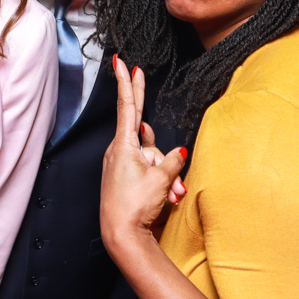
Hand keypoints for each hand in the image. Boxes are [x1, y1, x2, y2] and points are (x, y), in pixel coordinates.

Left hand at [101, 57, 187, 250]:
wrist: (122, 235)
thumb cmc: (136, 205)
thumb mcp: (160, 179)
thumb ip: (171, 161)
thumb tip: (178, 152)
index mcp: (123, 146)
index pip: (127, 107)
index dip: (127, 84)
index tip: (120, 63)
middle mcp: (120, 151)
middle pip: (143, 129)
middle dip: (141, 101)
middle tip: (135, 69)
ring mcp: (122, 165)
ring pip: (152, 156)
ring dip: (167, 172)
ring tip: (172, 193)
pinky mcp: (126, 177)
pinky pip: (148, 169)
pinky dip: (161, 178)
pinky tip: (168, 195)